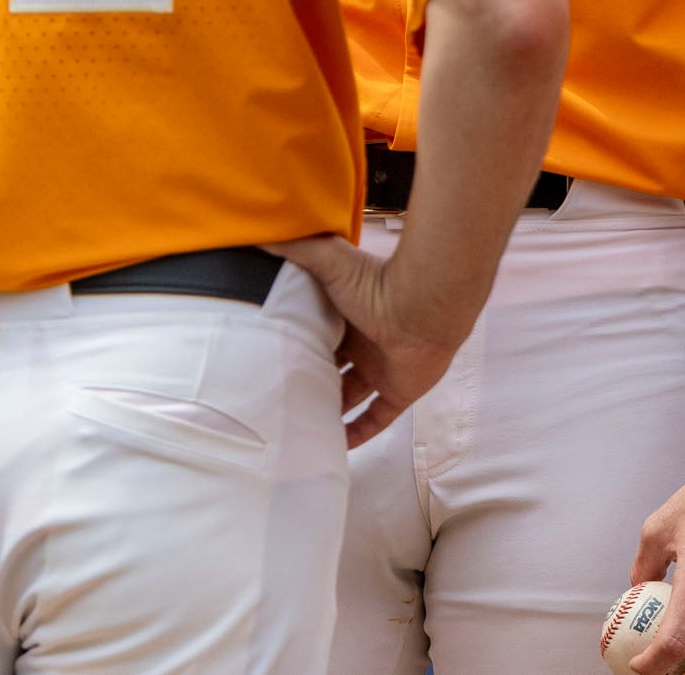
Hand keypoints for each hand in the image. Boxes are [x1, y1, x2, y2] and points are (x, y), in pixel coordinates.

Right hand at [268, 234, 462, 447]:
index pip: (316, 333)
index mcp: (346, 313)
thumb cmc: (376, 283)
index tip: (268, 359)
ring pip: (349, 395)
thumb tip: (260, 237)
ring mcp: (381, 368)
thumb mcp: (329, 261)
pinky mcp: (398, 391)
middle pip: (330, 366)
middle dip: (308, 378)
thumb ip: (298, 248)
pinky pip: (376, 419)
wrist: (424, 308)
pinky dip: (358, 433)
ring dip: (329, 409)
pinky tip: (335, 446)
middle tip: (276, 396)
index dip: (296, 344)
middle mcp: (363, 342)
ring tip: (297, 424)